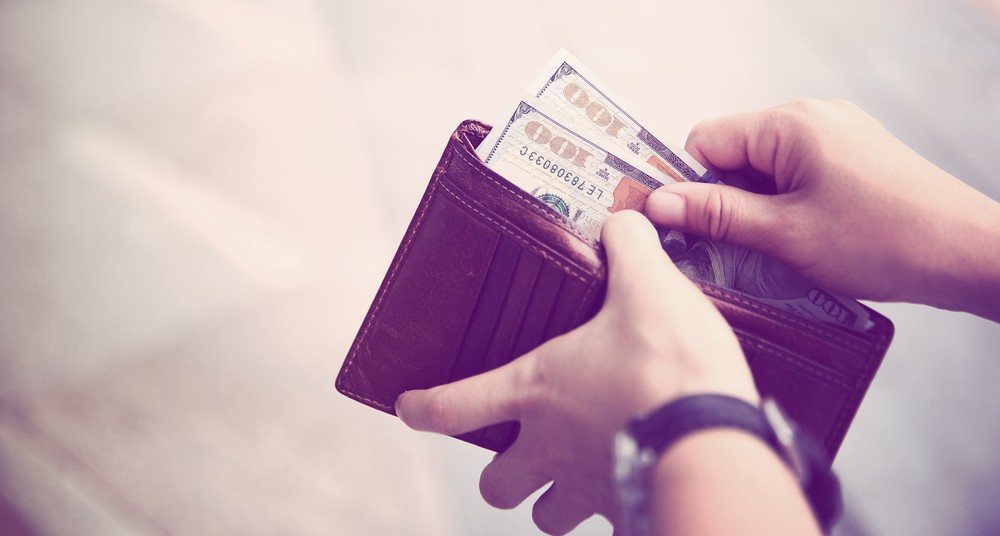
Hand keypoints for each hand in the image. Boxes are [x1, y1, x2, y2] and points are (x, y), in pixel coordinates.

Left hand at [394, 210, 756, 533]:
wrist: (717, 439)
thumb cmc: (670, 365)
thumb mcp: (649, 287)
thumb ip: (629, 248)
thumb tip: (624, 222)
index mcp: (536, 390)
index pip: (453, 407)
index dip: (423, 409)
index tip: (409, 409)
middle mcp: (550, 448)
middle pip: (495, 484)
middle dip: (501, 474)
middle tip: (520, 455)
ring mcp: (585, 488)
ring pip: (547, 517)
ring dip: (553, 501)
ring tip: (576, 477)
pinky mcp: (625, 513)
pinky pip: (605, 524)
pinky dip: (609, 508)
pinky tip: (631, 482)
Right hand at [646, 99, 999, 319]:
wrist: (969, 254)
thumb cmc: (885, 240)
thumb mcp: (785, 234)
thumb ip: (716, 215)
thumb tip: (657, 202)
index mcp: (789, 125)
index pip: (705, 142)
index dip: (689, 185)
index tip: (685, 227)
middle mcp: (811, 118)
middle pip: (734, 154)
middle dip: (725, 201)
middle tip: (733, 248)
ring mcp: (835, 135)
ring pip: (764, 169)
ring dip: (757, 208)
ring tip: (776, 249)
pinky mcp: (852, 156)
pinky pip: (795, 175)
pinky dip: (785, 207)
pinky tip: (800, 240)